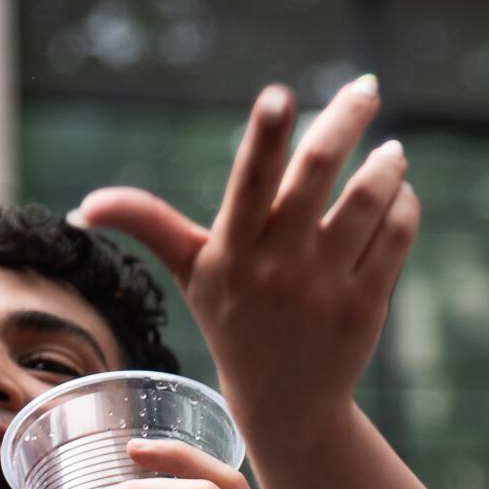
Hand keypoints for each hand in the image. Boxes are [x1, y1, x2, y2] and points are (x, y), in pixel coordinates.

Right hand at [70, 77, 419, 431]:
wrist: (286, 400)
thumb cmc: (235, 320)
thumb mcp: (191, 274)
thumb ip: (149, 226)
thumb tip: (85, 204)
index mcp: (233, 249)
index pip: (249, 181)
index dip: (263, 135)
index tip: (279, 94)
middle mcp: (277, 266)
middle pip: (316, 174)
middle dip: (345, 121)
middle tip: (366, 88)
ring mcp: (325, 287)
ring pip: (367, 201)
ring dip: (386, 165)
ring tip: (391, 152)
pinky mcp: (366, 305)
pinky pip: (395, 236)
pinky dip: (403, 205)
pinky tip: (399, 194)